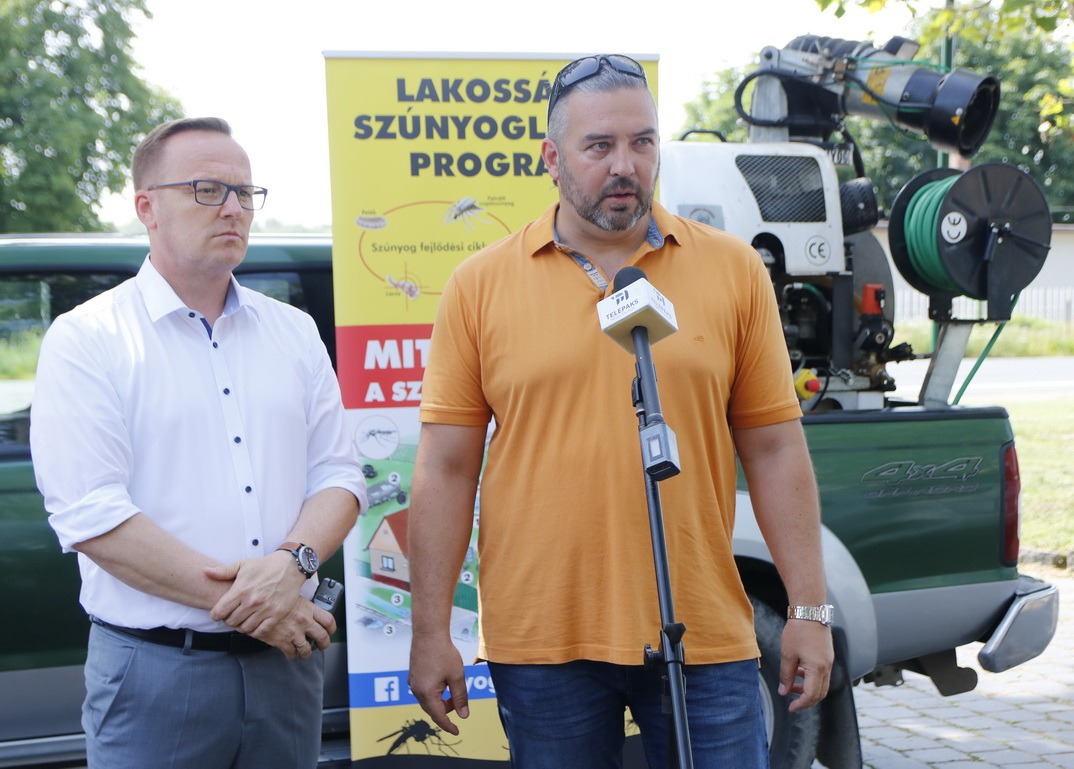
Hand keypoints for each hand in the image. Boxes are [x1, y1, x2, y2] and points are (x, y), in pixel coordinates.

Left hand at [205, 553, 333, 658]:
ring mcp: (265, 609)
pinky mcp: (277, 614)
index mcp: (241, 590)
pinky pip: (261, 631)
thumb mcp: (243, 564)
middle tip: (232, 615)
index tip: (219, 613)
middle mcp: (252, 601)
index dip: (216, 614)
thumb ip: (223, 571)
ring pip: (245, 628)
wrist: (290, 566)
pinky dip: (255, 631)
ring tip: (243, 619)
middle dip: (229, 620)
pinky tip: (254, 623)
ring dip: (242, 626)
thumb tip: (204, 571)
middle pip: (231, 622)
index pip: (219, 612)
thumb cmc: (264, 565)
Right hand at [408, 633, 468, 734]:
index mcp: (427, 693)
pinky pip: (423, 691)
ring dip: (440, 701)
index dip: (448, 726)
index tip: (457, 731)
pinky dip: (434, 693)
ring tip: (453, 690)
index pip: (438, 716)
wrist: (428, 633)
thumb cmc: (443, 653)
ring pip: (427, 700)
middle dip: (446, 710)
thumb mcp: (457, 676)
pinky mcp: (413, 676)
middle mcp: (416, 690)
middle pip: (432, 709)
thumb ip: (460, 697)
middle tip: (459, 704)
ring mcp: (412, 683)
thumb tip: (463, 715)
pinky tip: (443, 683)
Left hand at [778, 618, 833, 711]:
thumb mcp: (788, 654)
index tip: (791, 707)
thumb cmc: (797, 631)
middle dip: (806, 700)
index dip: (801, 704)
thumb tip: (784, 691)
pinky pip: (822, 674)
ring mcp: (829, 661)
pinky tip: (799, 671)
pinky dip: (811, 678)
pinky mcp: (828, 656)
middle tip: (791, 699)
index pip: (811, 696)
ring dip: (808, 688)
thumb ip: (786, 675)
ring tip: (792, 684)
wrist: (810, 611)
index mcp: (817, 669)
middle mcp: (827, 667)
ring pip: (822, 684)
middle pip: (820, 693)